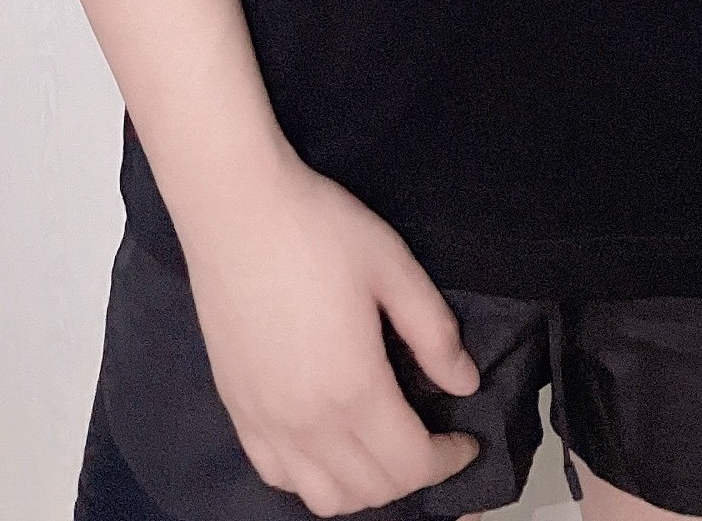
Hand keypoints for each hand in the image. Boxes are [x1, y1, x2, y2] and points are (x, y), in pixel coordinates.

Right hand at [183, 148, 483, 517]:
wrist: (235, 209)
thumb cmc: (318, 229)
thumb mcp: (392, 266)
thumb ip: (433, 331)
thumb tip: (464, 383)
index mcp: (353, 388)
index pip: (411, 464)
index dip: (449, 461)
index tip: (466, 441)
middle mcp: (307, 423)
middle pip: (372, 490)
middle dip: (413, 474)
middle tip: (431, 438)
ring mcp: (265, 422)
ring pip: (324, 498)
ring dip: (363, 487)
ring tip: (381, 447)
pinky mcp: (236, 410)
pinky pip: (278, 476)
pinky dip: (312, 478)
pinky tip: (327, 443)